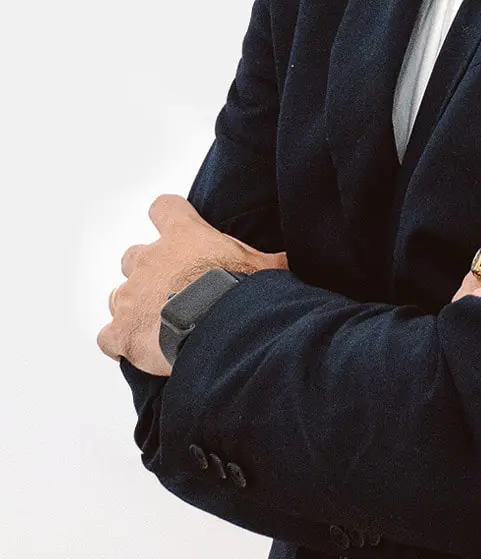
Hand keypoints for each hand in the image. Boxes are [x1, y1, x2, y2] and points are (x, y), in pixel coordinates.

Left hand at [96, 194, 288, 374]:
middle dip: (147, 271)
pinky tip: (137, 350)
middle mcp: (150, 259)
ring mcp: (130, 296)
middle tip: (170, 290)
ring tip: (156, 324)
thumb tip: (295, 261)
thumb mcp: (268, 268)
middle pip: (133, 256)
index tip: (176, 230)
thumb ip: (274, 262)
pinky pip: (107, 336)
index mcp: (183, 235)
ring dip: (133, 306)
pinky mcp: (120, 332)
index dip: (168, 217)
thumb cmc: (242, 291)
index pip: (164, 208)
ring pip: (117, 295)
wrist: (218, 328)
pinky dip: (119, 342)